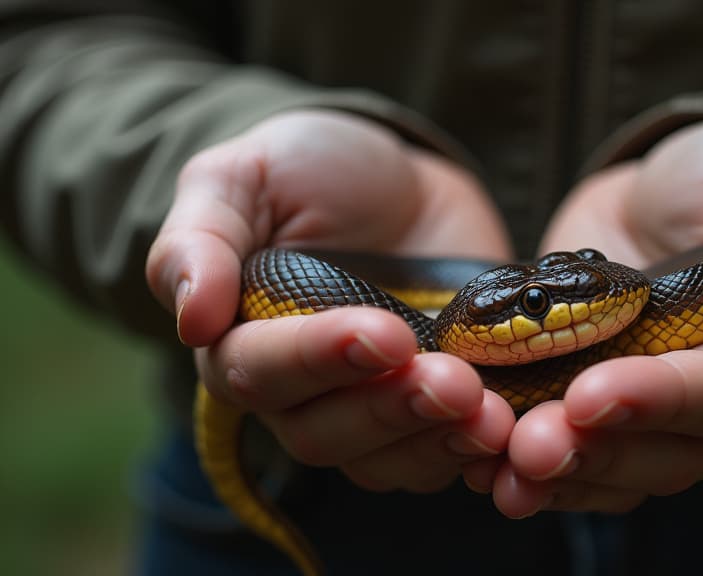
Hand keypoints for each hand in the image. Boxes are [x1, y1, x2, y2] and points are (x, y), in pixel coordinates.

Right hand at [146, 110, 514, 491]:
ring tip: (490, 412)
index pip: (259, 372)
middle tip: (454, 381)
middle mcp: (301, 394)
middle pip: (325, 434)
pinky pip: (444, 456)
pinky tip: (511, 432)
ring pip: (387, 461)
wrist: (403, 185)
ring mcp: (371, 409)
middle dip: (390, 409)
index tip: (384, 334)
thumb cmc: (312, 172)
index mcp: (242, 340)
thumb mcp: (245, 176)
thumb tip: (191, 317)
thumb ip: (202, 237)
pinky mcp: (434, 412)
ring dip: (438, 441)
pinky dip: (477, 452)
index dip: (319, 359)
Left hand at [473, 119, 702, 516]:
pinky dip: (537, 471)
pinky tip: (486, 466)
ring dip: (559, 475)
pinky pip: (581, 461)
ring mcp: (665, 419)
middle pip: (670, 453)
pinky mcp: (607, 412)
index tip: (594, 395)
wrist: (664, 192)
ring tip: (498, 466)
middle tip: (529, 446)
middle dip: (597, 450)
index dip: (662, 398)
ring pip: (621, 471)